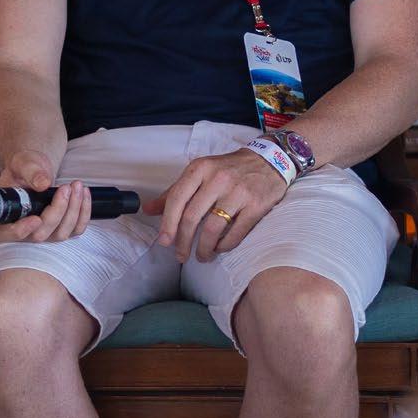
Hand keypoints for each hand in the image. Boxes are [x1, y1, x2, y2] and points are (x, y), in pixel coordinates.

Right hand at [0, 148, 90, 245]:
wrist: (37, 170)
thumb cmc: (24, 168)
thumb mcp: (22, 163)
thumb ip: (30, 171)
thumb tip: (42, 183)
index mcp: (2, 218)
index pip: (4, 234)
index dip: (19, 232)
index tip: (36, 219)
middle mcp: (21, 231)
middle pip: (40, 235)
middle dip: (57, 211)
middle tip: (65, 187)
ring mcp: (43, 233)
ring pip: (60, 234)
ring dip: (73, 210)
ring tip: (76, 185)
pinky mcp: (61, 229)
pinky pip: (76, 229)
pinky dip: (84, 212)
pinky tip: (84, 193)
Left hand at [143, 147, 288, 262]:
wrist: (270, 161)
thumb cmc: (230, 169)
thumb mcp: (201, 173)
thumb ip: (175, 192)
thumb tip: (147, 209)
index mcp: (201, 168)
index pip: (177, 199)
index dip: (167, 224)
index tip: (164, 242)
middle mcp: (218, 178)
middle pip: (192, 217)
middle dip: (183, 242)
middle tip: (181, 255)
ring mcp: (239, 192)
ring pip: (213, 228)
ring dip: (204, 248)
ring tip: (201, 256)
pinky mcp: (256, 205)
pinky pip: (236, 233)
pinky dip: (224, 246)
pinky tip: (219, 248)